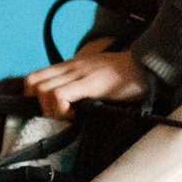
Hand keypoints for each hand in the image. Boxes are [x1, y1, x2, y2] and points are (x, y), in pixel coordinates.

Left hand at [21, 41, 149, 119]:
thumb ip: (78, 86)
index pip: (34, 77)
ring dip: (50, 109)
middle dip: (38, 105)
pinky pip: (60, 95)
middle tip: (58, 116)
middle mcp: (70, 66)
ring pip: (42, 90)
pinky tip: (76, 116)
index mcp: (70, 65)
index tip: (49, 111)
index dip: (32, 97)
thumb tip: (66, 107)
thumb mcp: (95, 77)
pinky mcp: (91, 82)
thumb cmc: (125, 76)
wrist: (149, 65)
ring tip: (69, 116)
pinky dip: (61, 110)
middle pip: (32, 83)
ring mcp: (80, 73)